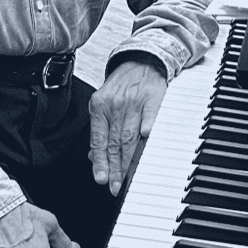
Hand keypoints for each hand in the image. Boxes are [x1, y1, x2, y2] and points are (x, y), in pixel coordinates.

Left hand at [90, 59, 166, 195]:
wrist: (141, 60)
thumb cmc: (122, 87)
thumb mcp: (103, 104)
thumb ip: (99, 131)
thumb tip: (94, 157)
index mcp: (99, 107)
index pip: (99, 140)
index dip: (100, 162)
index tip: (101, 179)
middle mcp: (115, 105)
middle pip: (114, 142)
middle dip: (114, 167)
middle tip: (116, 186)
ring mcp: (134, 101)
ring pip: (130, 135)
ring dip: (128, 159)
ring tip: (128, 177)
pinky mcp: (153, 97)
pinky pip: (150, 114)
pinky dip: (148, 126)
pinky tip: (147, 138)